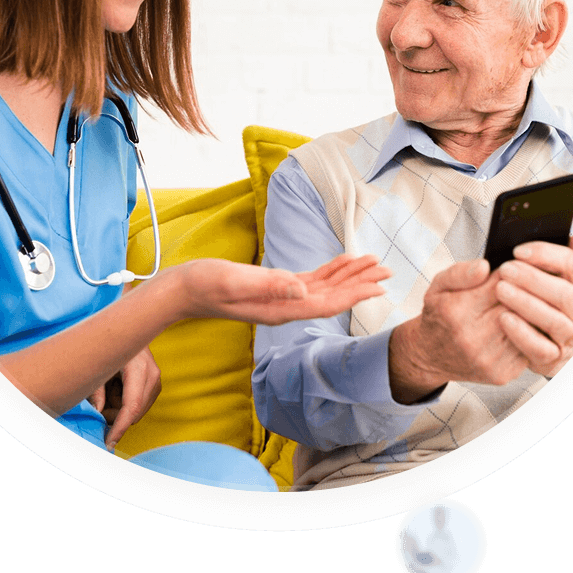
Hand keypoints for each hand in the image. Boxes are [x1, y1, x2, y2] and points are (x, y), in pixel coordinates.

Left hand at [88, 345, 161, 449]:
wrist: (130, 327)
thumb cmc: (109, 345)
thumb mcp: (98, 367)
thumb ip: (96, 392)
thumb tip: (98, 413)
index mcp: (138, 368)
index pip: (131, 407)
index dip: (119, 428)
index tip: (109, 443)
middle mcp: (152, 374)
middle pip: (134, 412)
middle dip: (115, 416)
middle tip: (100, 403)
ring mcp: (157, 378)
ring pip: (138, 411)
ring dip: (121, 409)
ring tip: (110, 389)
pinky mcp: (157, 382)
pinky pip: (141, 405)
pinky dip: (127, 403)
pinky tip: (119, 388)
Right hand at [182, 253, 389, 325]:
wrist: (184, 290)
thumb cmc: (206, 285)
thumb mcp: (236, 281)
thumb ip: (269, 285)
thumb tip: (301, 289)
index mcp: (281, 308)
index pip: (327, 303)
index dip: (355, 293)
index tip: (379, 285)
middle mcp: (286, 306)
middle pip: (333, 296)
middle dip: (361, 283)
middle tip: (388, 270)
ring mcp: (282, 298)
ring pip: (325, 288)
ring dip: (350, 276)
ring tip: (374, 264)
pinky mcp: (276, 288)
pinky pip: (311, 281)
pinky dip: (330, 272)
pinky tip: (343, 264)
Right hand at [389, 259, 532, 401]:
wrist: (431, 355)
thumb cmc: (439, 315)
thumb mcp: (439, 285)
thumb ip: (460, 272)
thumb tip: (484, 266)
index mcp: (456, 312)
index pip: (500, 286)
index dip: (512, 274)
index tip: (514, 269)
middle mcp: (472, 339)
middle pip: (517, 307)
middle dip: (525, 292)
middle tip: (525, 284)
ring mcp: (488, 360)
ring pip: (528, 328)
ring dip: (530, 313)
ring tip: (526, 303)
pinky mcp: (502, 374)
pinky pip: (529, 347)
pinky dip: (530, 333)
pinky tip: (522, 324)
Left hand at [493, 235, 572, 376]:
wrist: (559, 347)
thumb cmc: (557, 304)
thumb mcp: (567, 280)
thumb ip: (570, 258)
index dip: (546, 255)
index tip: (518, 250)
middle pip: (564, 293)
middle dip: (531, 279)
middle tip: (504, 269)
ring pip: (553, 320)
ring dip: (524, 303)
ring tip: (500, 290)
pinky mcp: (556, 359)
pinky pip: (540, 348)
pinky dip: (521, 333)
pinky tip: (504, 319)